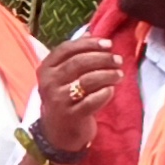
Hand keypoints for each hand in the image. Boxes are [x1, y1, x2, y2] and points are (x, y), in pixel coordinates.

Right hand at [34, 34, 126, 157]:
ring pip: (88, 80)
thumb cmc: (64, 99)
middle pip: (78, 62)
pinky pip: (93, 100)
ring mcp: (58, 100)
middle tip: (118, 60)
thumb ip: (74, 54)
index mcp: (46, 69)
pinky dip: (106, 93)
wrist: (58, 133)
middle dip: (102, 59)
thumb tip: (90, 31)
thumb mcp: (63, 76)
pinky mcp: (70, 115)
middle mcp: (48, 83)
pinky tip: (111, 90)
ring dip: (108, 75)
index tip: (109, 44)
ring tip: (119, 75)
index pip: (67, 49)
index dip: (89, 44)